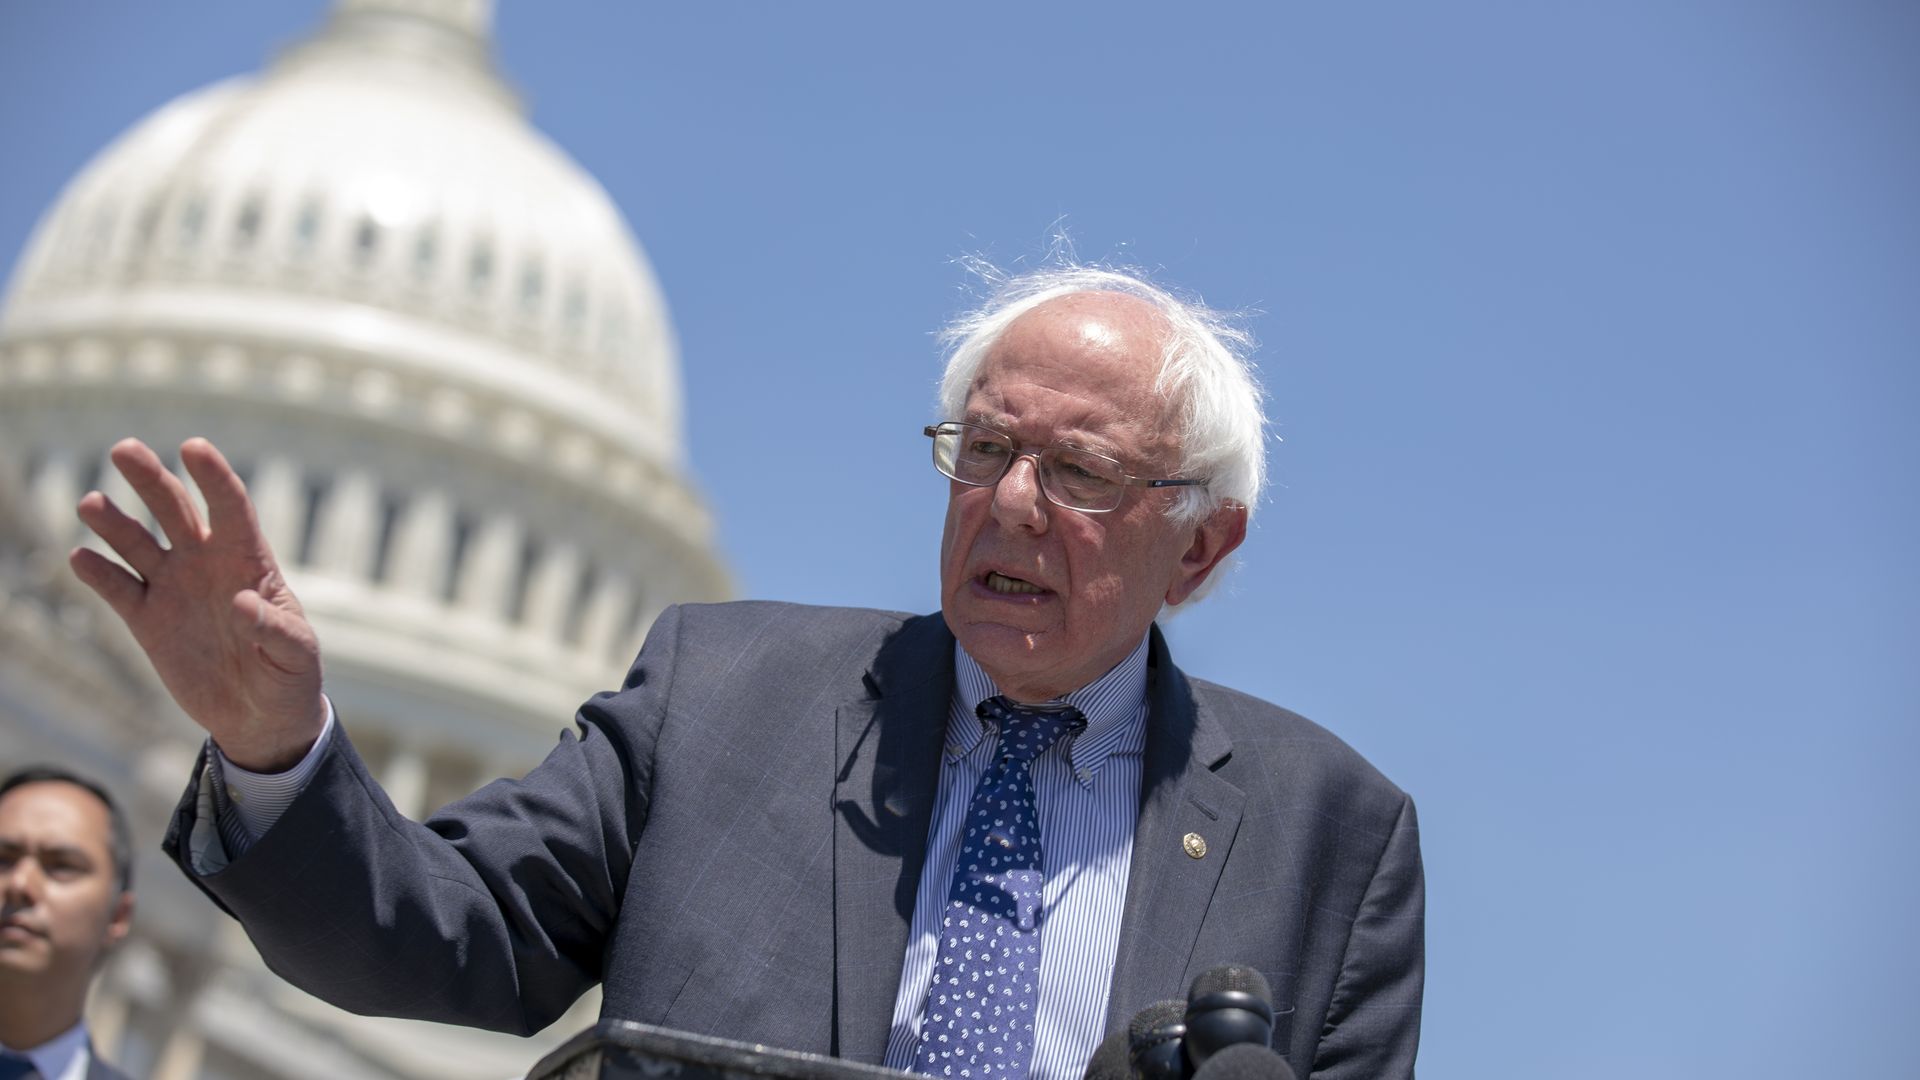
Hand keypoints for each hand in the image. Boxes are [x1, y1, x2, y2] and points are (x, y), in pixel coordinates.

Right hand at [70, 437, 326, 770]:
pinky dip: (98, 573)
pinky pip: (118, 588)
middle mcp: (206, 563)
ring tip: (90, 503)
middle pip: (175, 509)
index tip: (192, 447)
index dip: (213, 476)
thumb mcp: (296, 655)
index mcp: (249, 560)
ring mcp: (173, 587)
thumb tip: (242, 603)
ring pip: (137, 542)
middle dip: (151, 479)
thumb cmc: (291, 676)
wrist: (261, 716)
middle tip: (124, 449)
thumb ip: (275, 629)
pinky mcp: (147, 619)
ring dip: (114, 522)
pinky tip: (82, 558)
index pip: (230, 506)